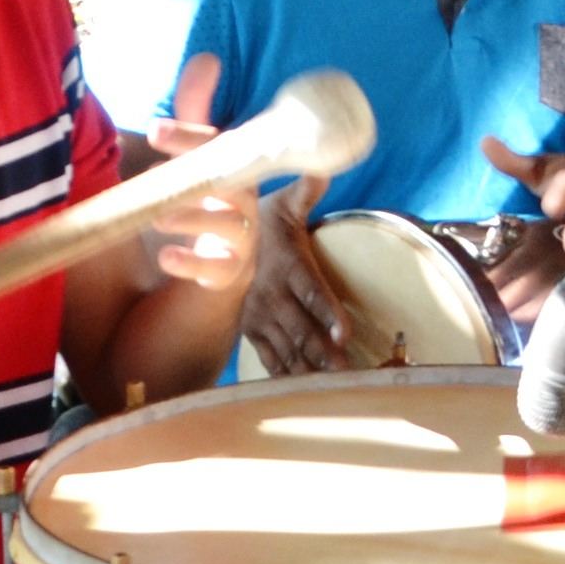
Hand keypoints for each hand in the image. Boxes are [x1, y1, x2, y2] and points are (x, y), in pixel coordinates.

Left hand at [132, 56, 258, 296]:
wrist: (200, 285)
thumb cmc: (201, 212)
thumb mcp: (193, 162)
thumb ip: (196, 114)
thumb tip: (207, 57)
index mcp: (230, 173)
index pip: (220, 149)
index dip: (190, 137)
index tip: (154, 129)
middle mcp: (241, 205)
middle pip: (232, 185)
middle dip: (199, 174)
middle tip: (158, 169)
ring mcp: (239, 243)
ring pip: (230, 227)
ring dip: (194, 218)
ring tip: (157, 215)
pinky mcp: (227, 279)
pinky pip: (221, 272)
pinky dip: (194, 265)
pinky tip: (167, 258)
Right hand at [241, 182, 348, 375]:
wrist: (216, 239)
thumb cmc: (262, 220)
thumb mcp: (283, 202)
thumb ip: (304, 191)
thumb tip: (322, 169)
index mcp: (287, 264)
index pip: (312, 289)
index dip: (327, 311)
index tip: (345, 332)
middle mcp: (272, 294)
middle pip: (302, 327)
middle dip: (324, 351)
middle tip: (348, 373)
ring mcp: (260, 316)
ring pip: (289, 347)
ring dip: (311, 368)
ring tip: (336, 388)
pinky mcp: (252, 331)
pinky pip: (271, 357)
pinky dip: (287, 375)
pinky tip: (304, 394)